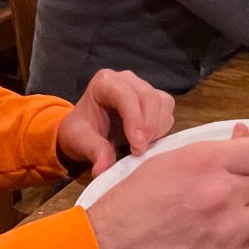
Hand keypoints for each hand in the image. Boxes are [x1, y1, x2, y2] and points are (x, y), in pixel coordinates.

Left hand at [56, 69, 175, 175]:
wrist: (87, 130)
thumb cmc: (81, 132)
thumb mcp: (80, 141)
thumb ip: (94, 151)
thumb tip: (103, 169)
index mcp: (104, 82)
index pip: (126, 95)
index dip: (135, 120)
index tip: (137, 146)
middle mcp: (126, 79)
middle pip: (148, 96)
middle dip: (149, 125)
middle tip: (141, 150)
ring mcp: (142, 86)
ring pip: (162, 102)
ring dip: (157, 127)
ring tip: (143, 146)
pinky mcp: (154, 97)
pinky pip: (167, 108)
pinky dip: (162, 126)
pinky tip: (149, 140)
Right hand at [84, 129, 248, 248]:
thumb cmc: (128, 206)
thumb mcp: (163, 163)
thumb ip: (208, 151)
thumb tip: (241, 134)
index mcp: (206, 162)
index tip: (244, 166)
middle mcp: (224, 193)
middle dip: (247, 186)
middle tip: (224, 195)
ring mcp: (230, 231)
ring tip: (229, 217)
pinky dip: (240, 241)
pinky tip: (216, 241)